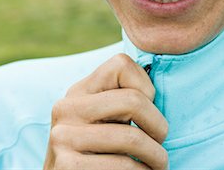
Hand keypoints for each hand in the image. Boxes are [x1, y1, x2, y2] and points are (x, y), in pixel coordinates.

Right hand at [43, 53, 168, 169]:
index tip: (149, 111)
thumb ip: (121, 101)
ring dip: (156, 156)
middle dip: (159, 126)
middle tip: (161, 143)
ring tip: (159, 164)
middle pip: (133, 100)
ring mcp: (62, 137)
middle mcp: (66, 108)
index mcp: (79, 91)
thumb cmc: (101, 153)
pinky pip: (122, 166)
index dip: (146, 86)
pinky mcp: (66, 165)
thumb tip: (157, 82)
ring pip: (132, 138)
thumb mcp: (106, 120)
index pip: (121, 64)